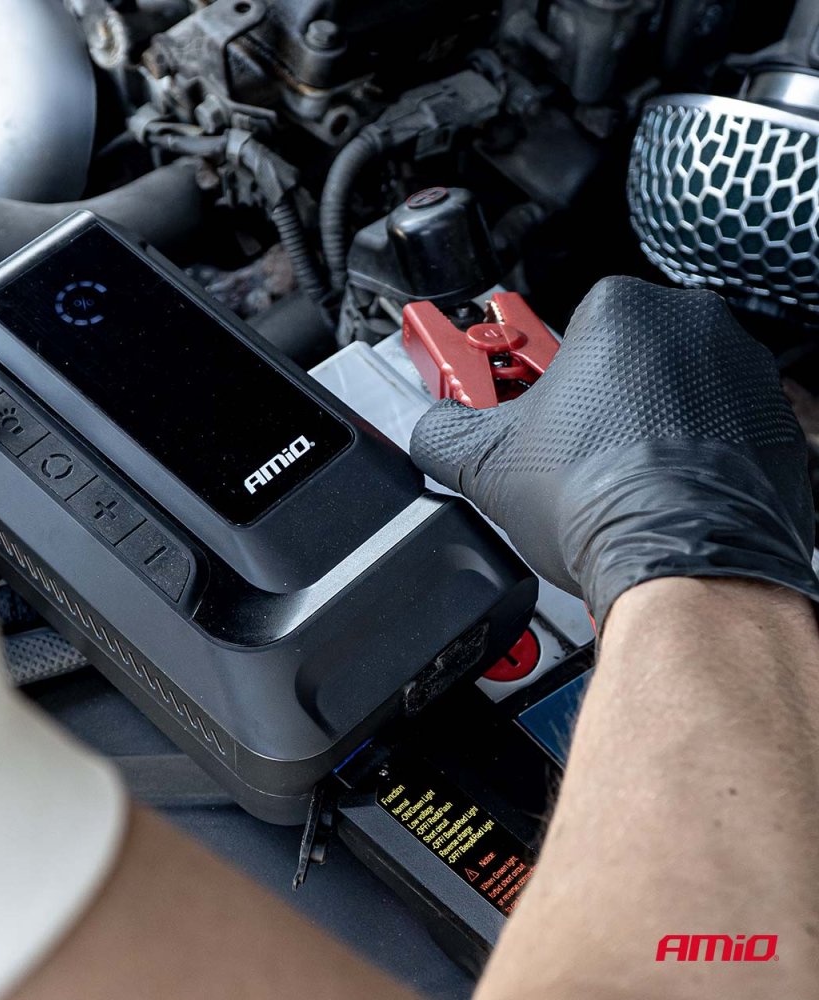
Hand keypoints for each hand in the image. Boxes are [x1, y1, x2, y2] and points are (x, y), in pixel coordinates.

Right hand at [410, 276, 818, 627]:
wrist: (684, 565)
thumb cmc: (602, 501)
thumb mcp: (484, 463)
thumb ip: (442, 429)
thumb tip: (433, 428)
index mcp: (622, 310)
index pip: (566, 325)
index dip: (543, 374)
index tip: (533, 405)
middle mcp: (695, 326)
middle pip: (624, 355)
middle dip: (595, 398)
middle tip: (567, 448)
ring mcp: (747, 375)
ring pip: (675, 390)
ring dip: (645, 423)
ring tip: (614, 477)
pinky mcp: (780, 426)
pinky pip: (722, 428)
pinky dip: (694, 453)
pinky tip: (662, 491)